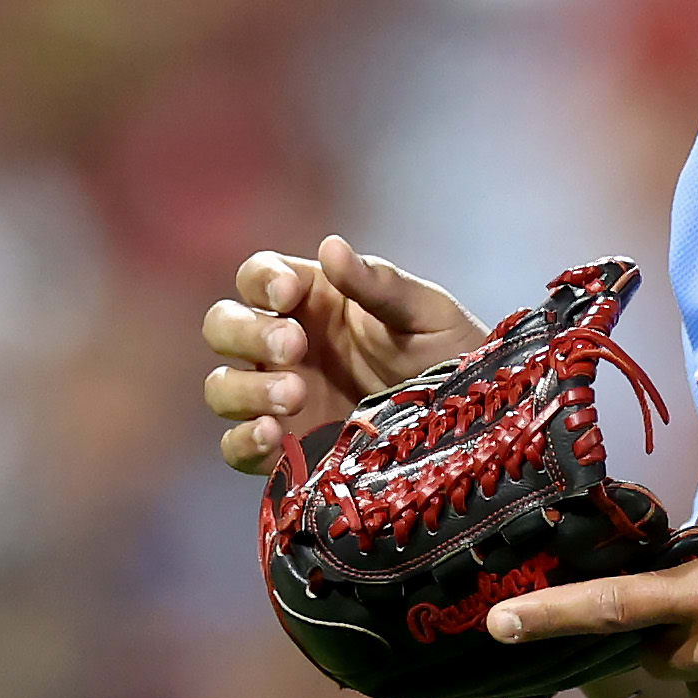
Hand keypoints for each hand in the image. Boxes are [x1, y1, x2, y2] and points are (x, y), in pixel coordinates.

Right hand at [198, 236, 485, 472]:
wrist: (473, 420)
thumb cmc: (450, 351)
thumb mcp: (424, 313)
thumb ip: (378, 284)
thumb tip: (331, 246)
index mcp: (314, 300)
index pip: (258, 277)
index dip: (262, 280)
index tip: (288, 294)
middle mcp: (286, 346)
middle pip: (225, 327)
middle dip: (247, 332)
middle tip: (295, 346)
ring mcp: (280, 399)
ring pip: (223, 387)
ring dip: (247, 389)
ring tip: (295, 395)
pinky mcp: (286, 450)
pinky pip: (238, 448)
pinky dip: (244, 442)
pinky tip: (273, 437)